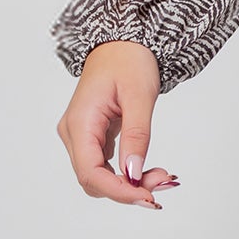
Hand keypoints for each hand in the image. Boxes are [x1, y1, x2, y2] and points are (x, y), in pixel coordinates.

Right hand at [56, 40, 178, 209]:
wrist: (122, 42)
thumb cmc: (129, 61)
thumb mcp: (139, 96)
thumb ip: (137, 135)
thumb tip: (134, 173)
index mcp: (80, 123)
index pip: (90, 173)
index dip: (118, 191)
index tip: (149, 197)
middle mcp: (74, 133)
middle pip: (94, 180)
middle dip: (128, 189)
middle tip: (165, 182)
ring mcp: (81, 136)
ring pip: (100, 176)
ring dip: (130, 184)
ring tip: (162, 175)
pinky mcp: (93, 136)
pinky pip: (106, 166)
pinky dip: (127, 173)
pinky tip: (150, 171)